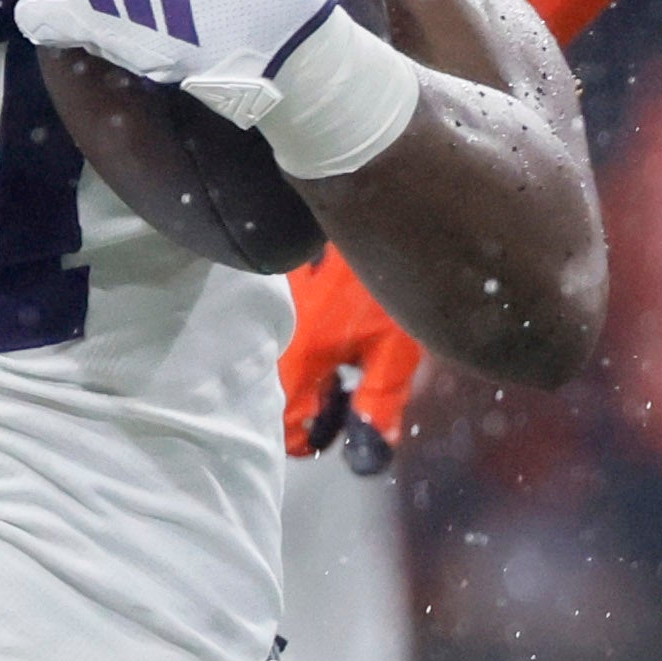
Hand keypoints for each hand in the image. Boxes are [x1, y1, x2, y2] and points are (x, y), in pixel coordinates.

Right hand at [279, 247, 425, 465]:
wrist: (351, 198)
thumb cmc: (377, 281)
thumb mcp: (392, 351)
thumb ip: (377, 407)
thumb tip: (365, 462)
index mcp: (296, 369)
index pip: (290, 433)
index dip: (321, 438)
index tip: (349, 420)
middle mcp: (270, 345)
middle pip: (285, 399)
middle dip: (318, 403)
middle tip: (356, 384)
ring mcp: (269, 313)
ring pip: (285, 363)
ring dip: (313, 370)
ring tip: (353, 350)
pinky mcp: (275, 286)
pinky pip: (283, 329)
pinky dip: (306, 337)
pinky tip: (338, 318)